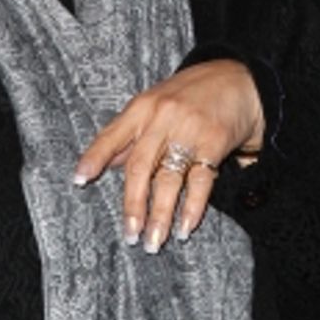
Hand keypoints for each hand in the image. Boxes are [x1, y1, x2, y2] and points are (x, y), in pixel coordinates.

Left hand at [73, 58, 264, 254]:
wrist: (240, 76)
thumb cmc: (193, 92)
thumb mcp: (157, 102)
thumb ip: (133, 132)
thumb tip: (107, 163)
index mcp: (143, 107)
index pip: (112, 134)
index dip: (94, 157)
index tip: (79, 180)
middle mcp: (163, 118)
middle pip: (140, 167)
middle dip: (133, 205)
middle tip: (130, 235)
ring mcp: (189, 130)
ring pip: (168, 180)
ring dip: (160, 216)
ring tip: (153, 242)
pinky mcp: (214, 142)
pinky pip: (200, 182)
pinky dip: (191, 208)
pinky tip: (184, 228)